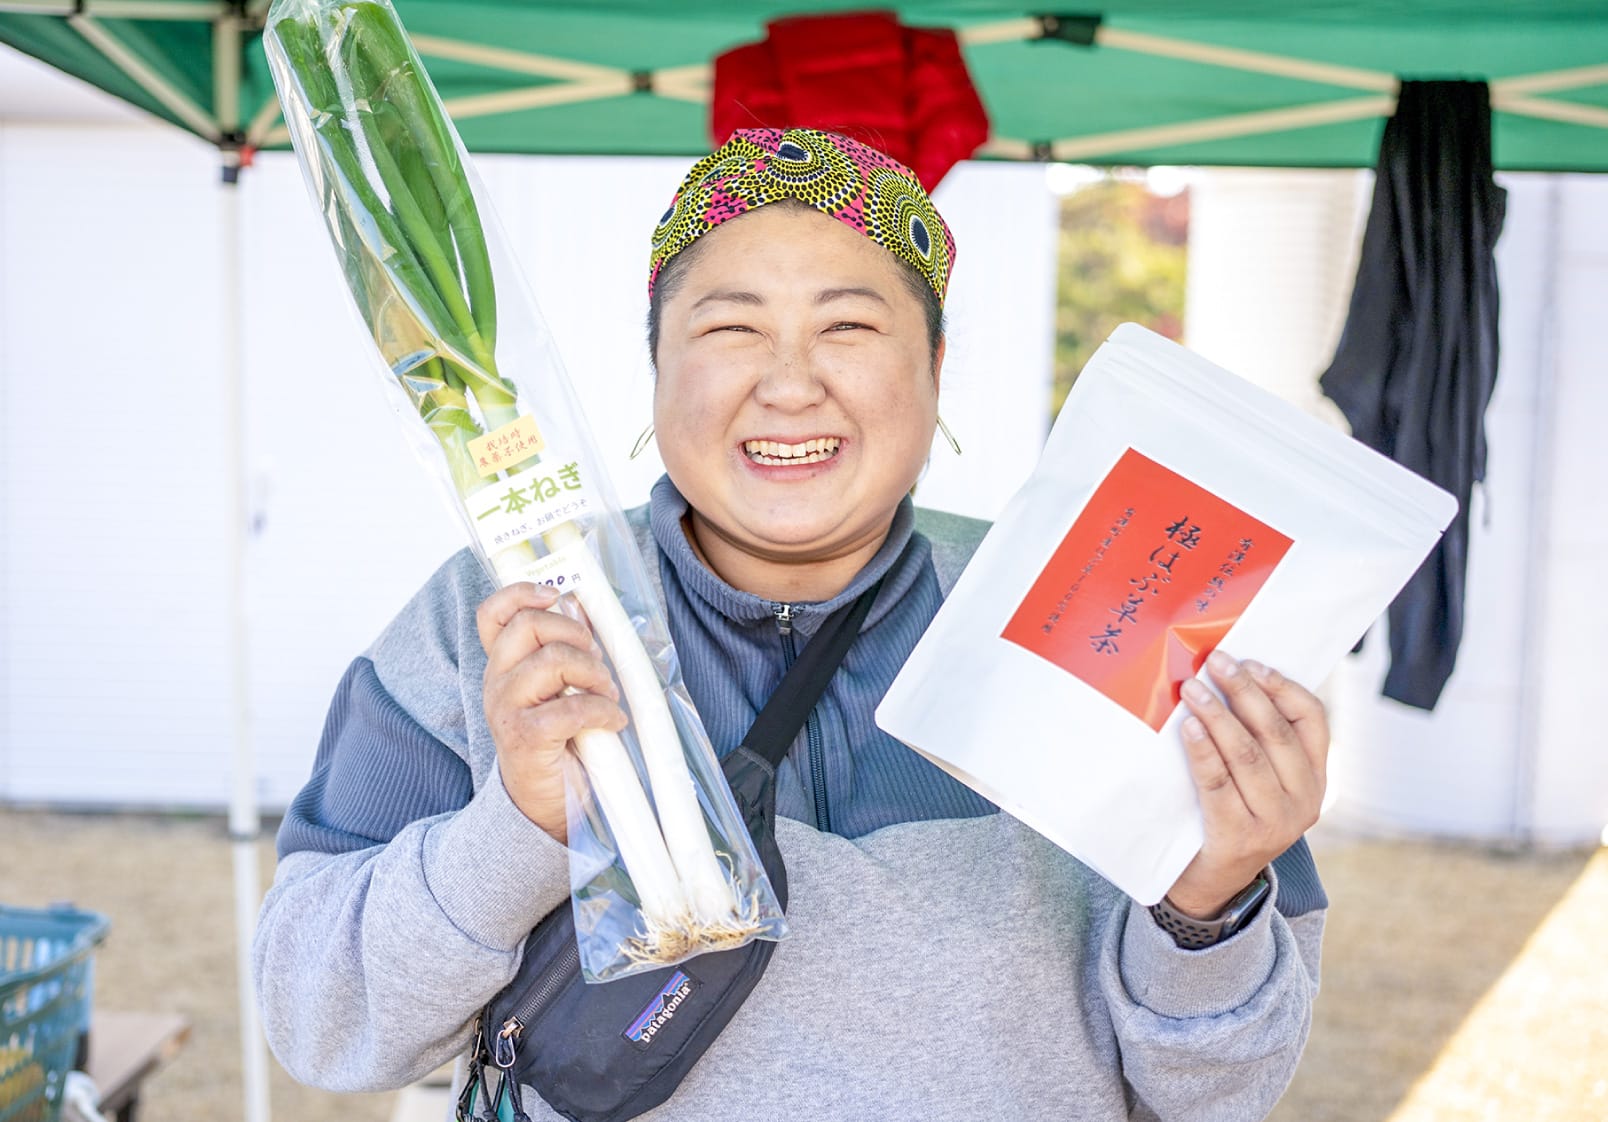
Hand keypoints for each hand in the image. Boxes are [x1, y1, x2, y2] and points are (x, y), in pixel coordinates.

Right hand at [477, 582, 627, 842]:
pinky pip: (569, 708)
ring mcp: (506, 710)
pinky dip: (602, 710)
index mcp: (504, 666)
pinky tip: (612, 722)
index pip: (493, 615)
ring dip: (594, 673)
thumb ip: (566, 653)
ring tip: (607, 695)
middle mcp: (497, 683)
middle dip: (575, 634)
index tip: (555, 595)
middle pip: (528, 626)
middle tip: (598, 661)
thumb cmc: (560, 744)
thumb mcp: (561, 690)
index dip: (521, 593)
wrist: (545, 806)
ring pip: (551, 660)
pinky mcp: (524, 738)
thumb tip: (585, 611)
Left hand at [1164, 650, 1328, 918]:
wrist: (1214, 884)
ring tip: (1193, 689)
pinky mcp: (1239, 836)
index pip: (1313, 720)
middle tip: (1216, 662)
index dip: (1283, 686)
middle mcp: (1304, 800)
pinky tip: (1189, 727)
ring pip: (1247, 755)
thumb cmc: (1232, 814)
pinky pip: (1218, 783)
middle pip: (1276, 732)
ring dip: (1218, 715)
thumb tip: (1229, 677)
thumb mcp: (1259, 781)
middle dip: (1244, 691)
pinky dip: (1203, 751)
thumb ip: (1257, 741)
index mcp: (1315, 778)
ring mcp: (1274, 822)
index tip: (1252, 662)